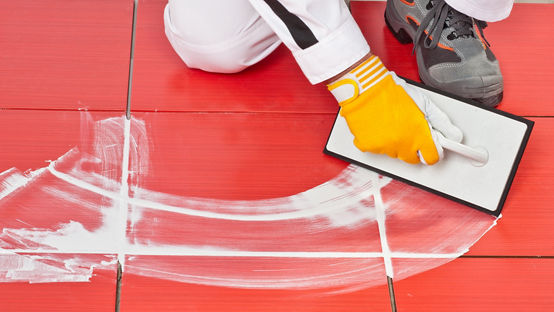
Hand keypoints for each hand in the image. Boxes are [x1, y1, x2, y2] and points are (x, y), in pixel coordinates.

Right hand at [327, 55, 461, 164]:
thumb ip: (441, 122)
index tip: (432, 146)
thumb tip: (454, 135)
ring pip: (395, 154)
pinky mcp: (369, 146)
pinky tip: (379, 127)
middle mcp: (402, 144)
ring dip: (396, 143)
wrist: (366, 88)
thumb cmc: (392, 92)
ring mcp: (384, 147)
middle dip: (414, 147)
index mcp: (418, 134)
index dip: (433, 151)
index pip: (432, 157)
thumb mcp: (423, 103)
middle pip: (413, 158)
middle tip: (409, 131)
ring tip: (392, 124)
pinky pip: (378, 150)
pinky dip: (379, 141)